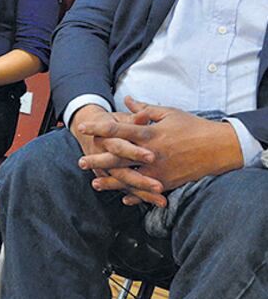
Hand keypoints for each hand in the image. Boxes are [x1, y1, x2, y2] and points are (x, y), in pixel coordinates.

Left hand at [79, 97, 242, 202]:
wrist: (219, 148)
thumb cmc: (192, 126)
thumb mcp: (168, 113)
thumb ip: (144, 110)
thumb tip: (126, 100)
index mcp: (150, 133)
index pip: (118, 129)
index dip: (99, 128)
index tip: (83, 127)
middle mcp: (152, 152)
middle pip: (119, 157)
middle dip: (99, 159)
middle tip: (81, 161)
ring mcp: (159, 169)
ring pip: (130, 177)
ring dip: (112, 181)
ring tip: (94, 183)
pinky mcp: (168, 181)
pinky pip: (148, 189)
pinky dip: (136, 195)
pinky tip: (122, 198)